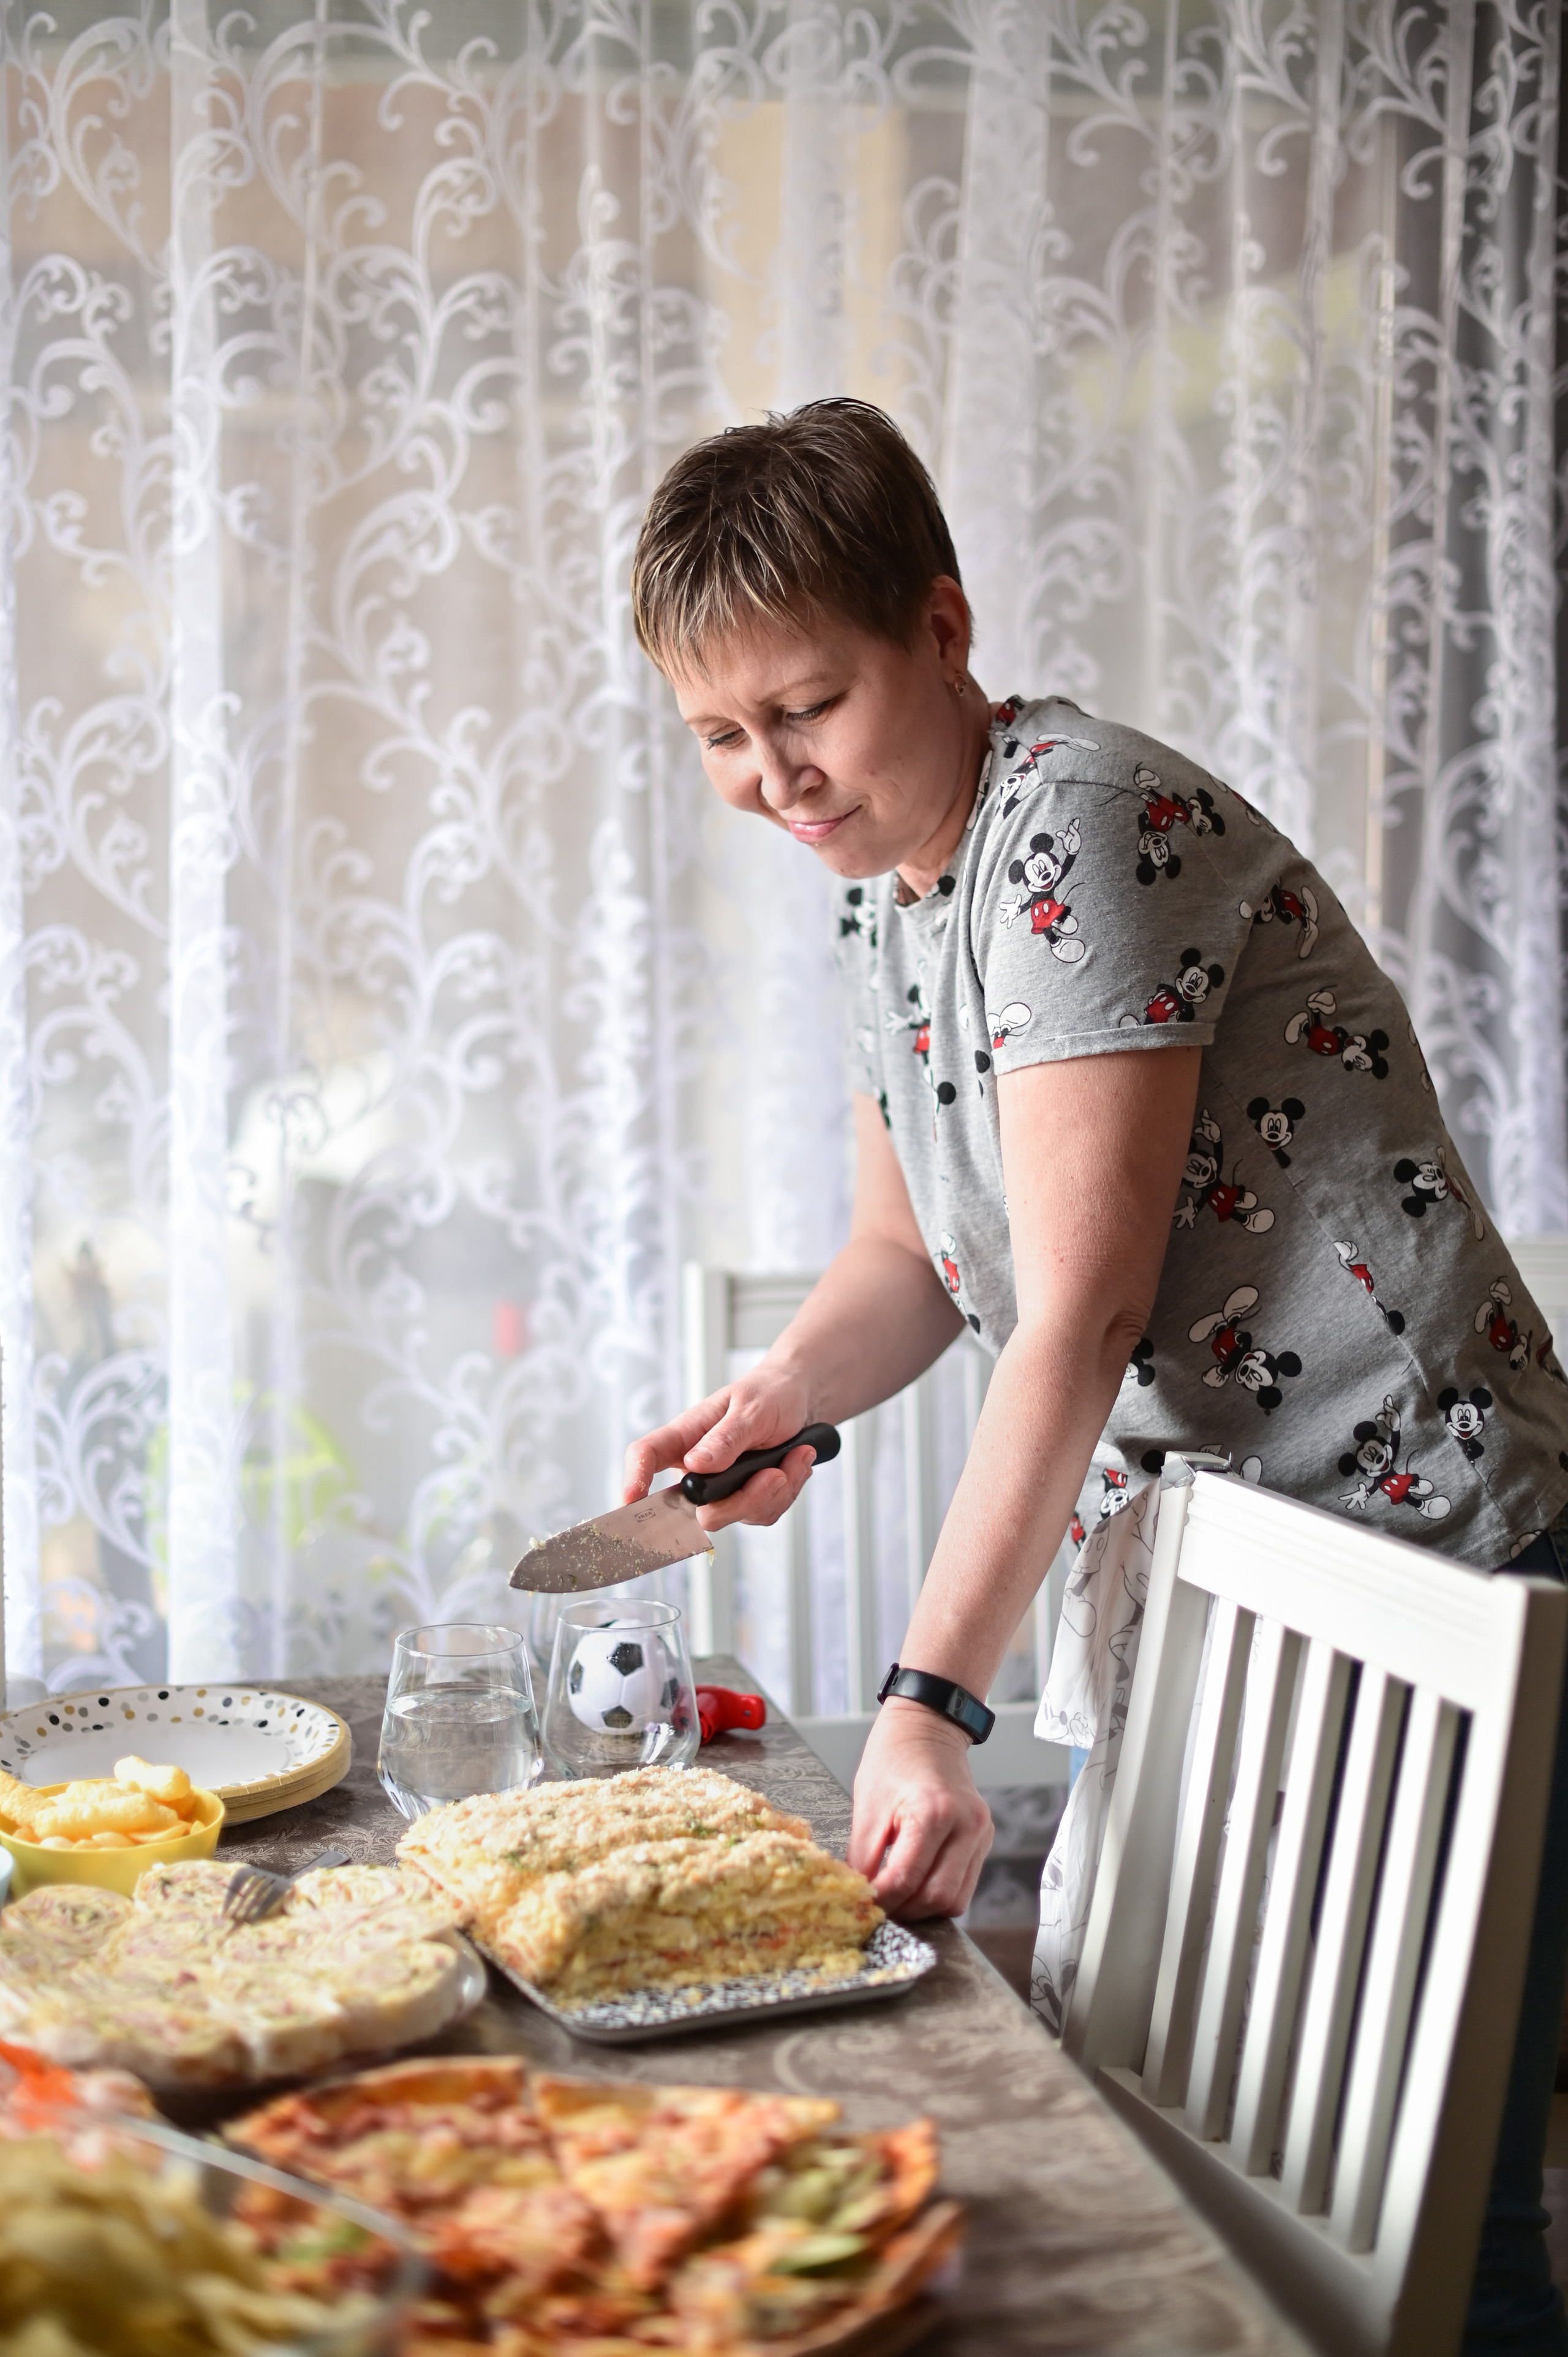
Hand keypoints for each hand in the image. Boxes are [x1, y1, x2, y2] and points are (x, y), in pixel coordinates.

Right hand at [622, 1367, 819, 1534]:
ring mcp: (721, 1488)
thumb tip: (696, 1464)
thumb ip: (726, 1437)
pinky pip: (763, 1514)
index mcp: (686, 1436)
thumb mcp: (752, 1408)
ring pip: (737, 1516)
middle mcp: (697, 1468)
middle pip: (698, 1509)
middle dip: (744, 1499)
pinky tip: (795, 1464)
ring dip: (777, 1490)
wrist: (802, 1401)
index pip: (647, 1455)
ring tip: (795, 1455)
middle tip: (775, 1474)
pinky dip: (788, 1491)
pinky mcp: (745, 1500)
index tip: (631, 1499)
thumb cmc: (770, 1393)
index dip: (634, 1478)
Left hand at [848, 1699, 992, 1918]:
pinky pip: (964, 1884)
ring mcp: (981, 1833)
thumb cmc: (893, 1758)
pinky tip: (916, 1882)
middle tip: (878, 1907)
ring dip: (923, 1907)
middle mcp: (967, 1825)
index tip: (862, 1905)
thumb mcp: (867, 1805)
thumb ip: (863, 1857)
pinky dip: (938, 1892)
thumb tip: (860, 1898)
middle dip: (904, 1910)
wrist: (927, 1728)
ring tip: (896, 1897)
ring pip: (956, 1899)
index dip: (881, 1900)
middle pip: (937, 1897)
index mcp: (934, 1811)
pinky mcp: (984, 1839)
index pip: (907, 1878)